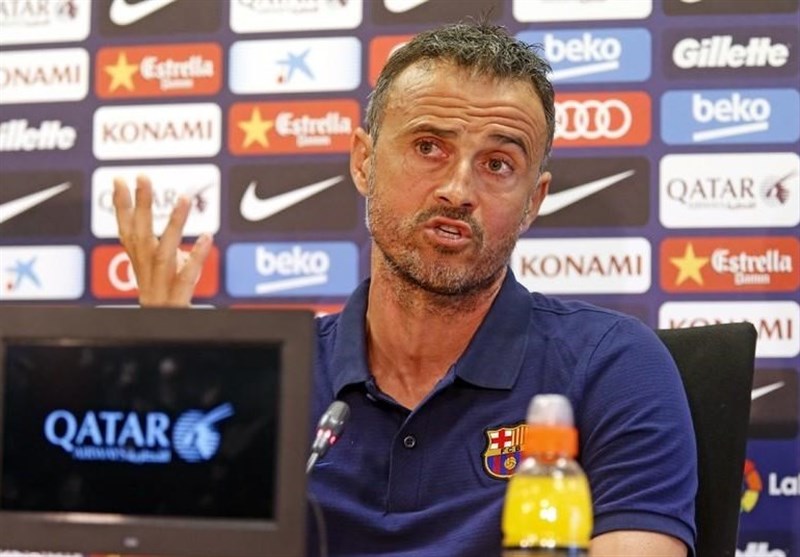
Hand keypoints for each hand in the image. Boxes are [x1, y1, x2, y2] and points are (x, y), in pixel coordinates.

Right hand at [113, 175, 212, 306]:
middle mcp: (146, 277)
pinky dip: (197, 257)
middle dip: (139, 206)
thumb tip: (192, 246)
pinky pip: (187, 278)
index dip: (121, 207)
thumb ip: (175, 262)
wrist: (165, 344)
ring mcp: (160, 290)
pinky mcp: (176, 303)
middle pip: (139, 238)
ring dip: (172, 225)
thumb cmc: (168, 313)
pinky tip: (207, 238)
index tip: (120, 180)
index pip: (127, 233)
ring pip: (163, 254)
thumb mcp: (167, 284)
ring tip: (183, 198)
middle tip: (142, 177)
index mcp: (140, 270)